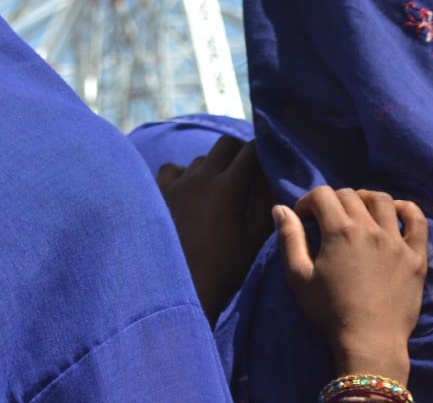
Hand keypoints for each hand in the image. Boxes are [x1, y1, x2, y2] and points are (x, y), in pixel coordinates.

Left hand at [157, 135, 272, 325]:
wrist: (178, 288)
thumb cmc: (223, 268)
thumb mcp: (254, 238)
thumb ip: (266, 203)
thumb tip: (273, 177)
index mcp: (229, 186)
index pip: (252, 150)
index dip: (264, 152)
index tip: (270, 162)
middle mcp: (201, 176)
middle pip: (226, 145)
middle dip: (241, 152)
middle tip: (249, 171)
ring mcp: (177, 182)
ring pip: (201, 158)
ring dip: (215, 165)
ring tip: (221, 188)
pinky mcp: (159, 192)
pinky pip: (173, 169)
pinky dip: (184, 173)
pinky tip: (189, 190)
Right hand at [274, 187, 427, 385]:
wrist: (369, 342)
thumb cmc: (330, 312)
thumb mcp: (299, 277)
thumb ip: (289, 239)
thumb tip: (279, 209)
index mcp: (339, 231)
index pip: (322, 195)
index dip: (307, 202)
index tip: (304, 219)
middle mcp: (369, 229)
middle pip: (350, 195)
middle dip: (333, 201)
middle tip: (327, 220)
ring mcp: (396, 241)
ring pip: (382, 201)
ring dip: (365, 199)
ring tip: (358, 212)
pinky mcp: (416, 256)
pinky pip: (418, 221)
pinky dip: (406, 210)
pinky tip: (394, 214)